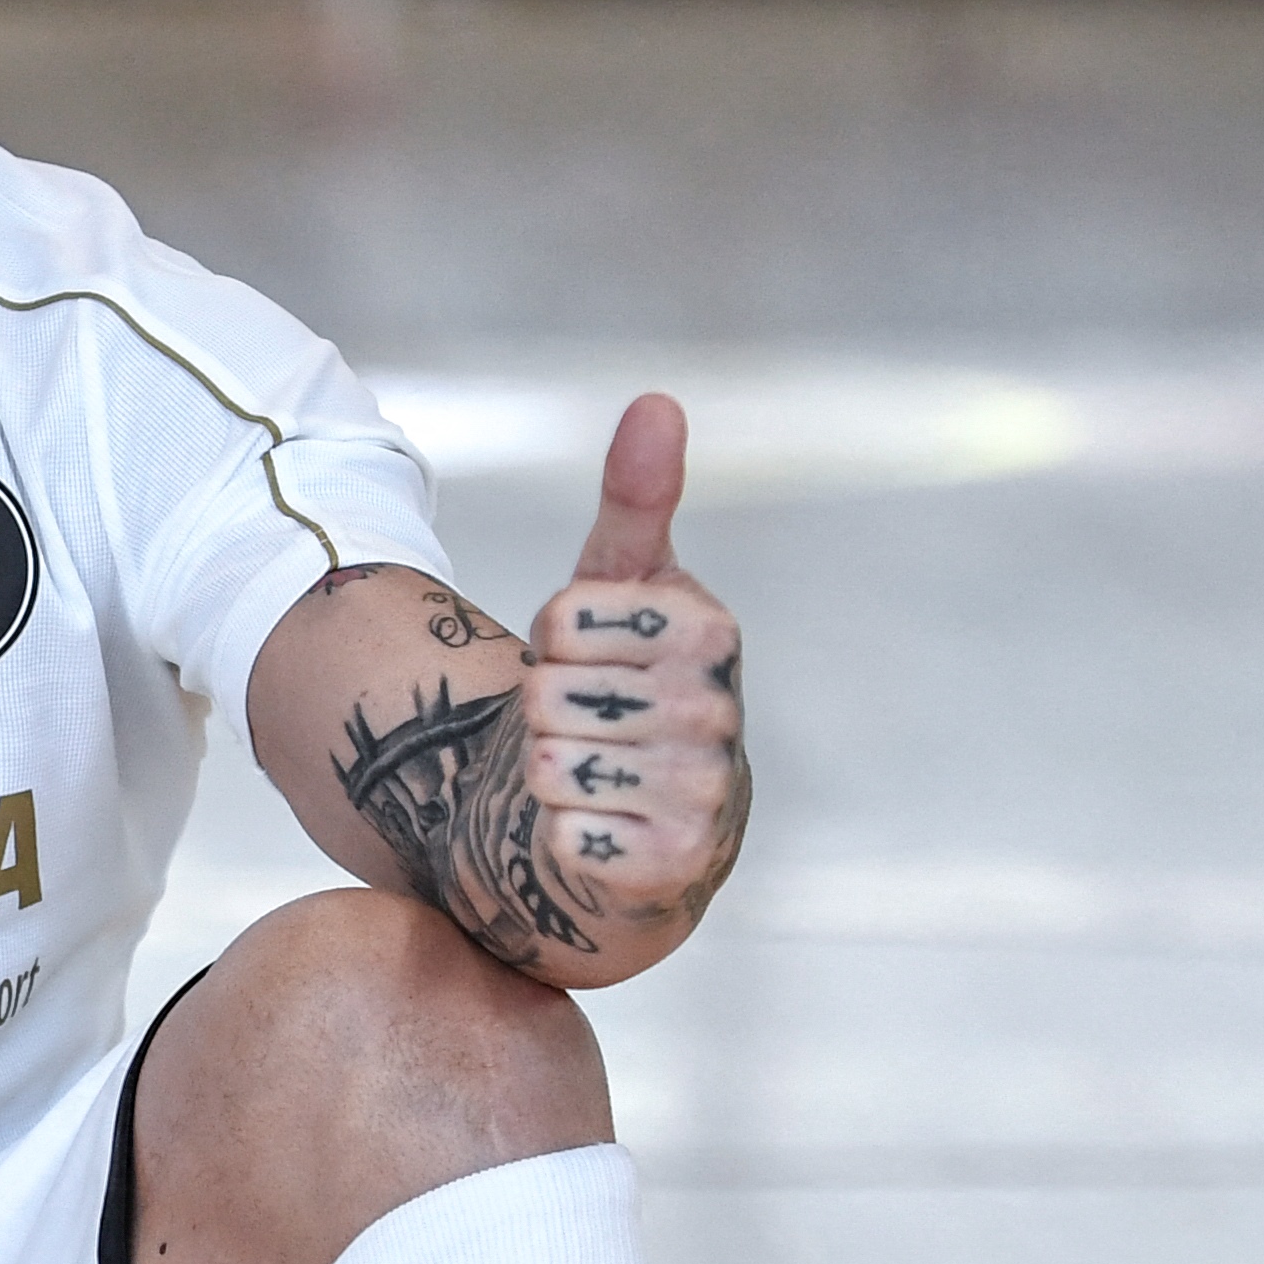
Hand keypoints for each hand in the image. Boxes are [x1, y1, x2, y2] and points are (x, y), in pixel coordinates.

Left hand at [514, 390, 745, 930]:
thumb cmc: (625, 687)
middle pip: (548, 694)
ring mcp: (703, 787)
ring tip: (591, 771)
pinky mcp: (676, 861)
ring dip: (547, 772)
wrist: (645, 821)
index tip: (585, 660)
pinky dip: (559, 830)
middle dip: (545, 712)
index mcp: (708, 628)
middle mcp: (718, 706)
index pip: (561, 619)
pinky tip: (596, 826)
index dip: (551, 645)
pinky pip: (566, 831)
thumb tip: (657, 401)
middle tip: (585, 725)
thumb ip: (636, 499)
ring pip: (550, 762)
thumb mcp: (623, 589)